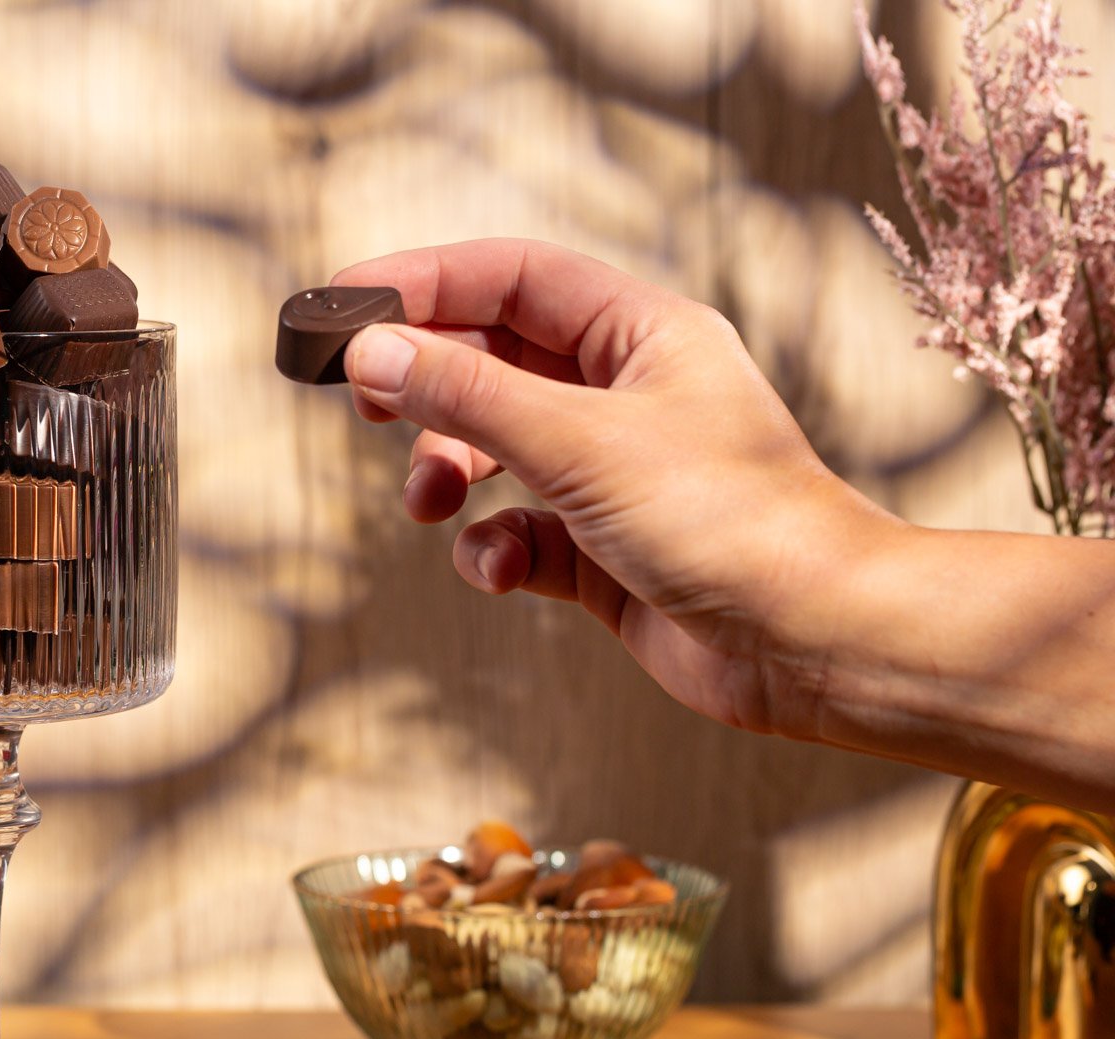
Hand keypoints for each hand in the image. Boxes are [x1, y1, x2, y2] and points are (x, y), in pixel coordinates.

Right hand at [333, 238, 901, 737]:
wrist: (812, 643)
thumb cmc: (728, 522)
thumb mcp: (579, 443)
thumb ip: (467, 395)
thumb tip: (372, 352)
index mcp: (642, 333)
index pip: (510, 278)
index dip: (422, 283)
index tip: (343, 304)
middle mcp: (626, 393)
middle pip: (493, 359)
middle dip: (428, 387)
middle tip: (367, 407)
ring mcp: (613, 474)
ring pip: (494, 449)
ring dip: (448, 473)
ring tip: (428, 503)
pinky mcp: (603, 550)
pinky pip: (517, 531)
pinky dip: (495, 550)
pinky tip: (506, 571)